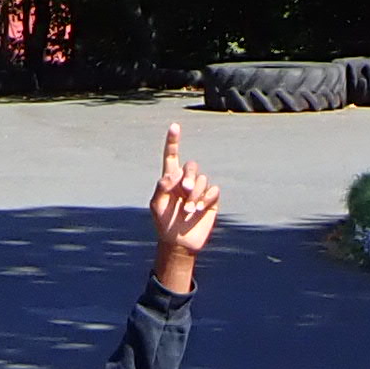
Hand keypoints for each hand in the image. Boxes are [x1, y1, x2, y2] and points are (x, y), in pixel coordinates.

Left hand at [149, 125, 220, 290]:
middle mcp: (185, 182)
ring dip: (195, 194)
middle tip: (185, 190)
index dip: (173, 141)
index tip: (174, 126)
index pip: (171, 156)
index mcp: (170, 179)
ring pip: (202, 180)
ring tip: (188, 210)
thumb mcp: (156, 205)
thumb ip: (162, 187)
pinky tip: (198, 210)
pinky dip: (206, 199)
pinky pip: (213, 191)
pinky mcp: (210, 200)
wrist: (179, 242)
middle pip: (191, 166)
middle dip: (190, 176)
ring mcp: (198, 190)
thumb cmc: (164, 223)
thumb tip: (175, 174)